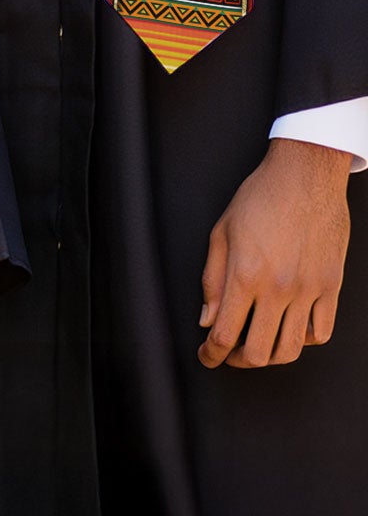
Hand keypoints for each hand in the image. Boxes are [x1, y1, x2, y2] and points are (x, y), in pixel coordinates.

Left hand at [199, 137, 350, 367]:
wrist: (305, 177)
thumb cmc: (259, 198)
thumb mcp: (221, 232)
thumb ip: (212, 280)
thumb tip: (207, 319)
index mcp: (245, 274)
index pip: (225, 333)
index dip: (211, 354)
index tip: (206, 357)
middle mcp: (279, 289)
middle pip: (259, 352)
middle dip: (237, 361)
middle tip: (227, 354)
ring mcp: (309, 291)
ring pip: (292, 349)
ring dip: (270, 357)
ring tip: (256, 348)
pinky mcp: (331, 288)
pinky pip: (321, 332)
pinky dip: (303, 340)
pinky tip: (289, 330)